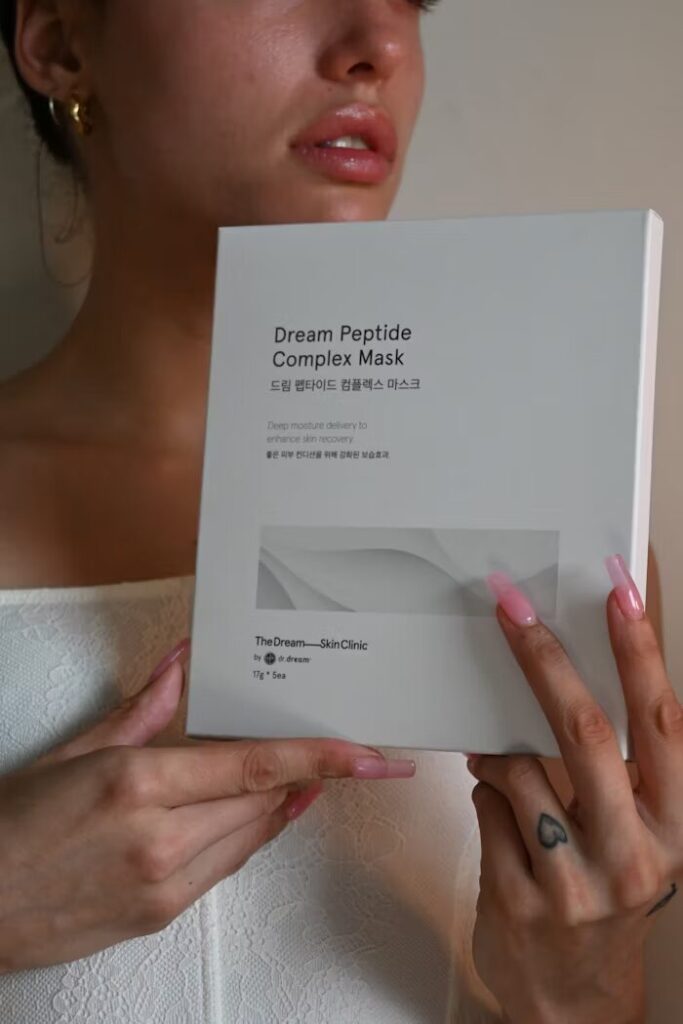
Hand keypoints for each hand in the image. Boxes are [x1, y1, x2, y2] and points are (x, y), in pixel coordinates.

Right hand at [0, 640, 414, 972]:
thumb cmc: (11, 827)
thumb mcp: (75, 752)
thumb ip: (144, 708)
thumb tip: (183, 663)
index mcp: (137, 784)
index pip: (255, 765)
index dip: (322, 758)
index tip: (368, 755)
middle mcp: (159, 839)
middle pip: (264, 799)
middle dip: (307, 773)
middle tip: (344, 749)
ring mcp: (163, 884)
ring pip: (253, 834)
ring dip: (282, 801)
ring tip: (308, 771)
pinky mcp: (161, 914)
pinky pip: (228, 865)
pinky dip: (251, 833)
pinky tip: (258, 809)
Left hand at [467, 555, 681, 1023]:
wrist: (575, 1000)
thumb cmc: (605, 894)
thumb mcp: (628, 832)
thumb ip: (608, 765)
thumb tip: (550, 677)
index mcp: (672, 826)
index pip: (662, 724)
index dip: (641, 652)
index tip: (619, 590)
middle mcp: (635, 854)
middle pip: (585, 733)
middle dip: (542, 658)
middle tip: (510, 605)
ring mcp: (576, 883)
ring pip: (518, 768)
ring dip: (499, 749)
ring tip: (503, 762)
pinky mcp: (519, 899)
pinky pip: (484, 806)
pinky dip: (483, 792)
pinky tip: (500, 815)